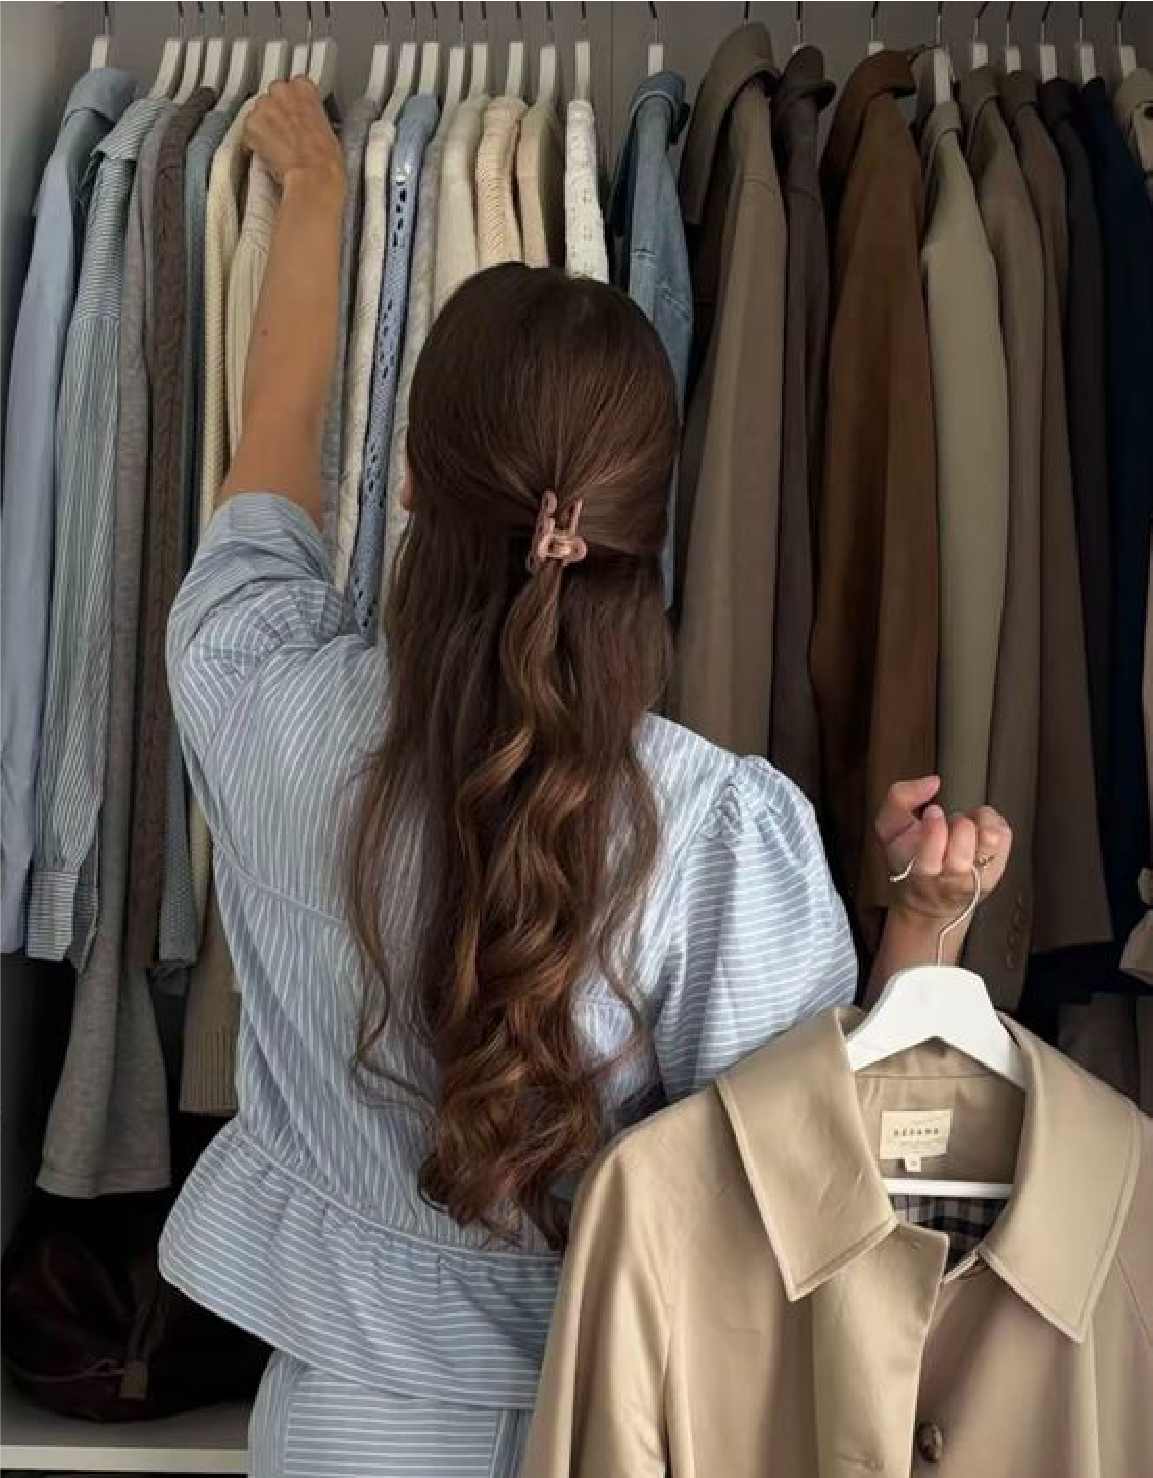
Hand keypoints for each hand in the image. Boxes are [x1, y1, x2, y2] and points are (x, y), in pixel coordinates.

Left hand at [244, 77, 344, 201]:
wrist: (313, 176)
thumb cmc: (325, 159)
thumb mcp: (327, 128)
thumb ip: (312, 116)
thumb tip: (307, 123)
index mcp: (304, 88)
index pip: (294, 86)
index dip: (294, 105)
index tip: (296, 116)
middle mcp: (282, 91)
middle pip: (273, 96)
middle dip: (276, 114)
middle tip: (286, 135)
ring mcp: (264, 106)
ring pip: (258, 113)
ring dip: (264, 127)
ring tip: (277, 148)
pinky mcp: (251, 124)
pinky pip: (248, 131)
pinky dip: (254, 142)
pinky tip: (267, 154)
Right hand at [874, 776, 1011, 926]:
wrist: (928, 902)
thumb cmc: (907, 861)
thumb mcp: (888, 829)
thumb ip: (900, 797)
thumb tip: (933, 782)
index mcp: (921, 870)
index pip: (934, 847)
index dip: (934, 823)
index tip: (931, 813)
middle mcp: (951, 878)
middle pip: (964, 841)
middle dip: (957, 822)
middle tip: (949, 824)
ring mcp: (977, 877)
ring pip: (990, 838)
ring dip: (979, 822)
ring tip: (967, 826)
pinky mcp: (996, 872)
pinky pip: (1005, 837)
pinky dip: (993, 823)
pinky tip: (978, 830)